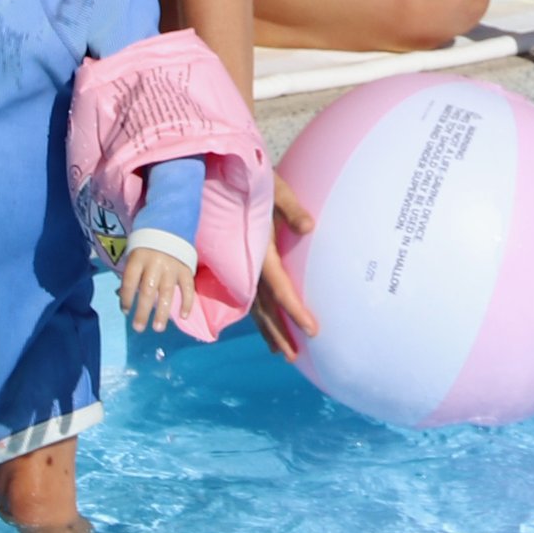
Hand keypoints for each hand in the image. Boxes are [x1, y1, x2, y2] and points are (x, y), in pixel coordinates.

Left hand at [119, 244, 197, 333]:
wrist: (171, 224)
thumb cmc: (148, 245)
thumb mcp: (135, 254)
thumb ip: (132, 275)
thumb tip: (123, 298)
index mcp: (139, 257)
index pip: (129, 281)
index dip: (125, 298)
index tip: (125, 312)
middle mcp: (155, 262)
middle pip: (147, 290)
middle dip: (142, 311)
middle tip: (138, 328)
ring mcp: (172, 266)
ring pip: (166, 292)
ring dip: (162, 312)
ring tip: (158, 328)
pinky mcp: (186, 268)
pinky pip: (187, 288)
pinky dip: (187, 302)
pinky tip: (184, 316)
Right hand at [255, 173, 318, 364]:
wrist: (221, 174)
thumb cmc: (255, 179)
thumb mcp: (275, 188)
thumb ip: (290, 207)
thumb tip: (309, 226)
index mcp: (260, 249)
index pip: (279, 288)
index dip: (295, 310)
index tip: (312, 331)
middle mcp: (248, 262)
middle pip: (263, 306)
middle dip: (278, 332)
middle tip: (293, 358)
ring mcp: (240, 263)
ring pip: (253, 304)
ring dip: (267, 329)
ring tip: (280, 352)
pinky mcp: (239, 260)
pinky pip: (248, 293)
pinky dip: (257, 313)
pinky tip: (263, 324)